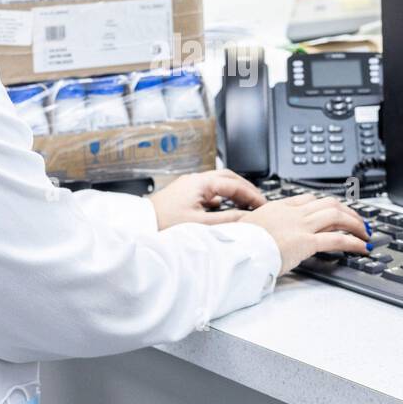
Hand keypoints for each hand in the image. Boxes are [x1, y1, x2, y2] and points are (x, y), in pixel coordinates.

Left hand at [150, 170, 265, 228]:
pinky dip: (221, 197)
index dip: (252, 194)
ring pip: (218, 183)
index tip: (264, 205)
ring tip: (245, 205)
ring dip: (233, 192)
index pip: (234, 184)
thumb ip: (227, 220)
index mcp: (200, 183)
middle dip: (245, 189)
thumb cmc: (163, 224)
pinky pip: (208, 191)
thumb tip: (248, 217)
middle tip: (258, 201)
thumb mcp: (200, 224)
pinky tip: (223, 209)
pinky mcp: (183, 194)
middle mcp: (194, 180)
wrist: (138, 226)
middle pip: (228, 178)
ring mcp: (188, 186)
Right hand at [236, 193, 369, 274]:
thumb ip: (262, 228)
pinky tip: (362, 247)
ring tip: (365, 233)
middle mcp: (291, 213)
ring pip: (336, 216)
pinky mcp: (305, 242)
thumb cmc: (236, 244)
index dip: (325, 205)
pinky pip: (337, 239)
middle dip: (347, 211)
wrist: (233, 251)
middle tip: (358, 221)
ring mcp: (299, 226)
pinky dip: (354, 242)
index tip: (334, 211)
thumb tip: (266, 235)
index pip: (307, 199)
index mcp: (277, 207)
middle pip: (327, 203)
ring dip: (355, 223)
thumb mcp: (248, 229)